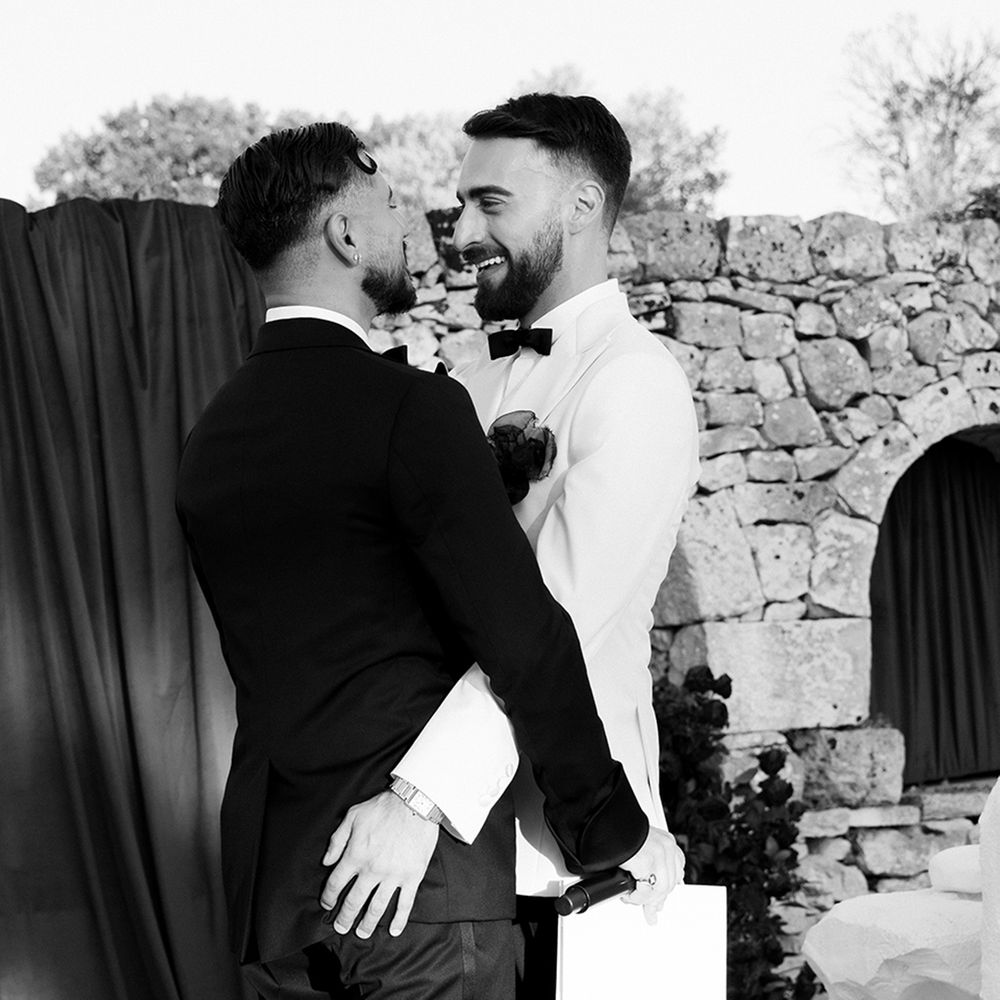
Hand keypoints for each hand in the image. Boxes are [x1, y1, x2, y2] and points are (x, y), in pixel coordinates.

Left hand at [320, 790, 438, 937]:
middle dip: (345, 917)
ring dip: (368, 923)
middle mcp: (372, 870)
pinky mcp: (412, 876)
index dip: (329, 897)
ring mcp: (393, 876)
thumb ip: (337, 840)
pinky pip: (405, 903)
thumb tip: (326, 861)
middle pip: (354, 901)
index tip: (327, 904)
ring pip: (377, 907)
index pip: (336, 884)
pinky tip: (394, 930)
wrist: (415, 803)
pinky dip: (399, 919)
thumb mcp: (353, 816)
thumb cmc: (383, 807)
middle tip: (341, 927)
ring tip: (362, 933)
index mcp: (355, 855)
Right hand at [618, 827, 684, 923]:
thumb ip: (651, 864)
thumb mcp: (641, 847)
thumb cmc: (618, 833)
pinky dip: (636, 897)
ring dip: (644, 899)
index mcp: (666, 842)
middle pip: (669, 884)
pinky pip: (645, 890)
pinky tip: (628, 895)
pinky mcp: (645, 862)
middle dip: (656, 899)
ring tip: (632, 898)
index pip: (676, 872)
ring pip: (660, 889)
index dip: (666, 889)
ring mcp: (657, 854)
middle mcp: (665, 847)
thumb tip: (653, 892)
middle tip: (648, 910)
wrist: (603, 822)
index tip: (660, 901)